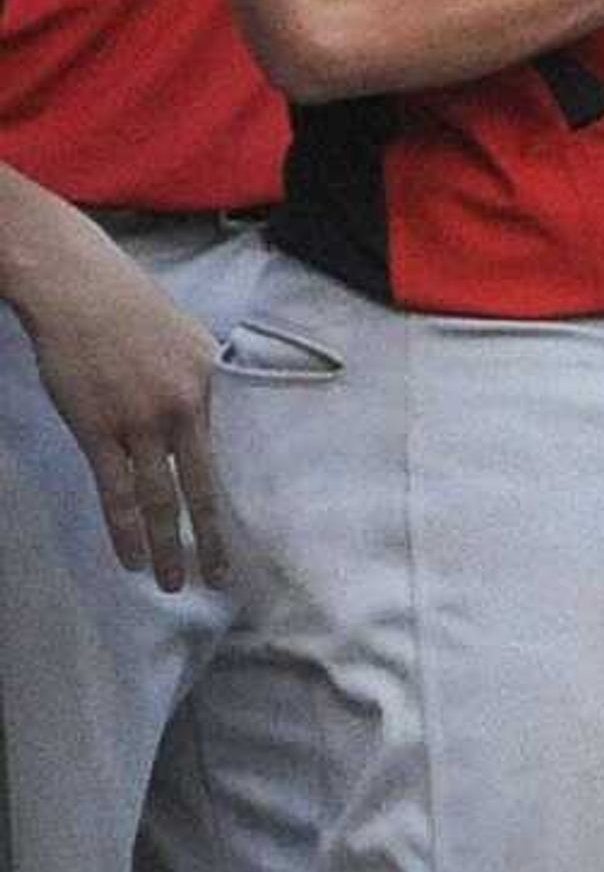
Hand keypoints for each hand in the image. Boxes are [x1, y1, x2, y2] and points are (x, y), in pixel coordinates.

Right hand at [6, 209, 222, 590]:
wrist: (78, 288)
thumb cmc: (133, 310)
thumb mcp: (189, 340)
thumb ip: (204, 384)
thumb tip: (217, 422)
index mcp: (213, 384)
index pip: (236, 453)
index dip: (244, 496)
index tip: (258, 532)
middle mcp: (183, 407)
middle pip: (204, 486)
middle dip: (214, 537)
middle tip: (224, 579)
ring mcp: (139, 422)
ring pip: (157, 499)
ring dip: (167, 545)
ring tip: (176, 583)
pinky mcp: (97, 430)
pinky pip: (113, 492)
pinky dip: (122, 529)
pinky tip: (131, 558)